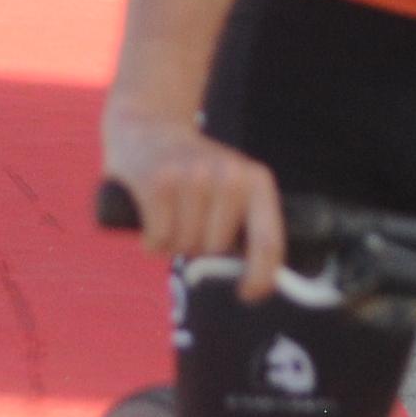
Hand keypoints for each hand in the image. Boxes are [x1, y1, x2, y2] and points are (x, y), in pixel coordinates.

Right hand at [100, 102, 286, 298]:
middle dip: (198, 246)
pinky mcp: (157, 182)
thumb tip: (255, 285)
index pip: (268, 243)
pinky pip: (159, 240)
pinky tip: (148, 214)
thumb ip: (244, 228)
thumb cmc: (194, 172)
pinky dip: (151, 240)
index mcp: (256, 180)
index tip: (247, 293)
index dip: (261, 277)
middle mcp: (228, 175)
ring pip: (185, 246)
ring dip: (172, 242)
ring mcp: (192, 177)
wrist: (147, 123)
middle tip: (187, 219)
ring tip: (167, 212)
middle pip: (216, 249)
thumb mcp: (230, 186)